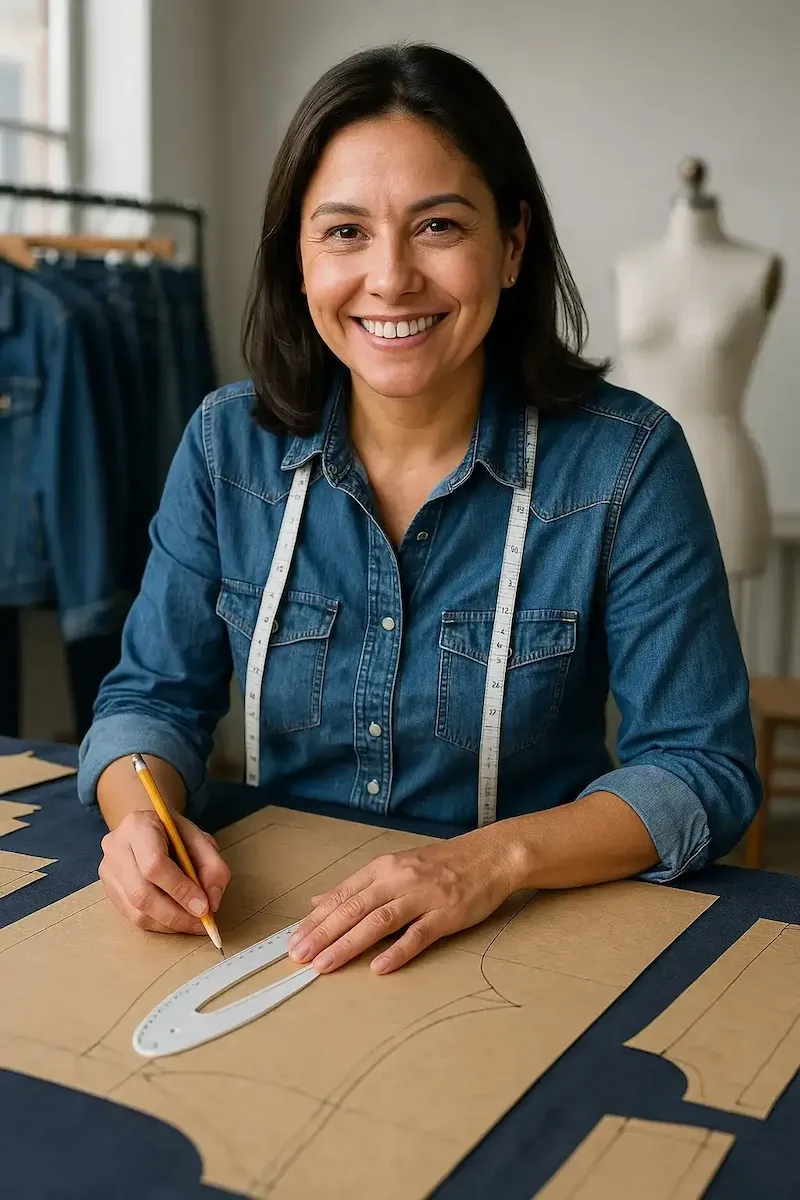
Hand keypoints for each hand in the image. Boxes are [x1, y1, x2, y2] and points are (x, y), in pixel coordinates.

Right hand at [99, 810, 230, 933]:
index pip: (154, 865)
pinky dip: (159, 924)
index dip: (180, 890)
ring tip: (192, 923)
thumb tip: (212, 903)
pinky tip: (176, 920)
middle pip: (141, 893)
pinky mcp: (109, 889)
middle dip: (176, 914)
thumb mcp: (201, 839)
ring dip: (169, 924)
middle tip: (201, 922)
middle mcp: (116, 848)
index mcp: (138, 826)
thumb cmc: (174, 833)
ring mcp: (108, 870)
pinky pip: (133, 917)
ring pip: (135, 911)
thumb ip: (213, 867)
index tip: (203, 906)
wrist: (147, 827)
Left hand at [287, 824, 522, 974]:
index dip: (315, 919)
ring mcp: (423, 896)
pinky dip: (397, 951)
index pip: (341, 895)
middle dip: (323, 934)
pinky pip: (418, 934)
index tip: (293, 941)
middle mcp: (399, 879)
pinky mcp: (447, 913)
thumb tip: (319, 901)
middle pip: (354, 908)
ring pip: (379, 921)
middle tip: (299, 957)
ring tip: (325, 965)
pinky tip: (379, 967)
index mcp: (383, 868)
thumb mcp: (395, 868)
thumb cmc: (442, 864)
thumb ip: (358, 887)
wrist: (490, 856)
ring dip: (349, 944)